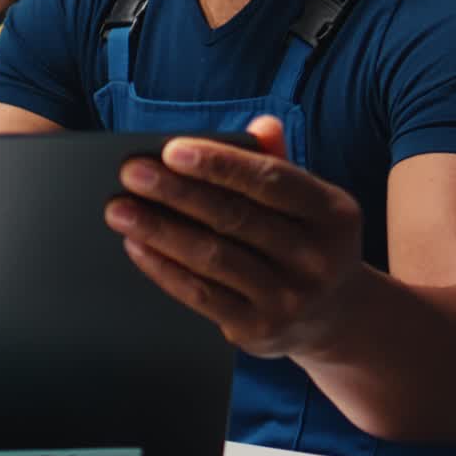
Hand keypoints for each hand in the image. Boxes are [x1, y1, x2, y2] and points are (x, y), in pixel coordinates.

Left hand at [105, 116, 362, 360]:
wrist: (335, 318)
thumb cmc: (306, 240)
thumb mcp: (308, 201)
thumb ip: (279, 161)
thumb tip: (261, 125)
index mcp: (333, 213)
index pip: (271, 180)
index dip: (221, 164)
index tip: (172, 149)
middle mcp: (317, 258)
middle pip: (235, 217)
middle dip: (176, 192)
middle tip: (130, 172)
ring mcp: (290, 299)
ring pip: (213, 257)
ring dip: (159, 230)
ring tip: (119, 209)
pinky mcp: (259, 330)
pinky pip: (202, 295)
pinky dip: (164, 268)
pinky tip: (136, 246)